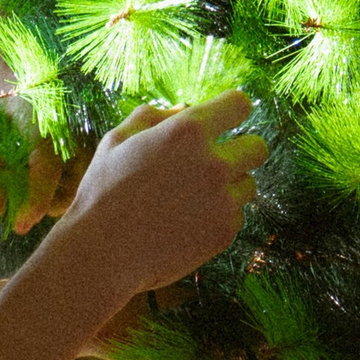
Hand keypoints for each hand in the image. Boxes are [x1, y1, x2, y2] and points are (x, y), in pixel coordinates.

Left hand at [0, 4, 74, 230]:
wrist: (7, 26)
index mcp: (37, 116)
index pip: (45, 173)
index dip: (34, 206)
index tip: (20, 226)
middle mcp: (67, 115)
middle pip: (78, 175)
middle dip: (58, 203)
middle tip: (31, 214)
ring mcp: (81, 111)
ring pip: (90, 165)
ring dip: (71, 188)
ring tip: (44, 199)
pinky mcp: (87, 109)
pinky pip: (90, 148)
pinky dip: (78, 168)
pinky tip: (57, 176)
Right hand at [60, 92, 264, 296]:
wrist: (100, 255)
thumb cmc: (102, 193)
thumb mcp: (116, 141)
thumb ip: (154, 116)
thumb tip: (185, 108)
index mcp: (187, 131)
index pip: (240, 104)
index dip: (232, 110)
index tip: (224, 121)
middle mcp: (213, 163)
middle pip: (259, 147)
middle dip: (241, 150)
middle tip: (214, 163)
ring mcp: (222, 200)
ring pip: (249, 185)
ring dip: (229, 187)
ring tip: (192, 198)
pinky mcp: (223, 233)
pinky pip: (238, 216)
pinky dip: (219, 217)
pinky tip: (187, 222)